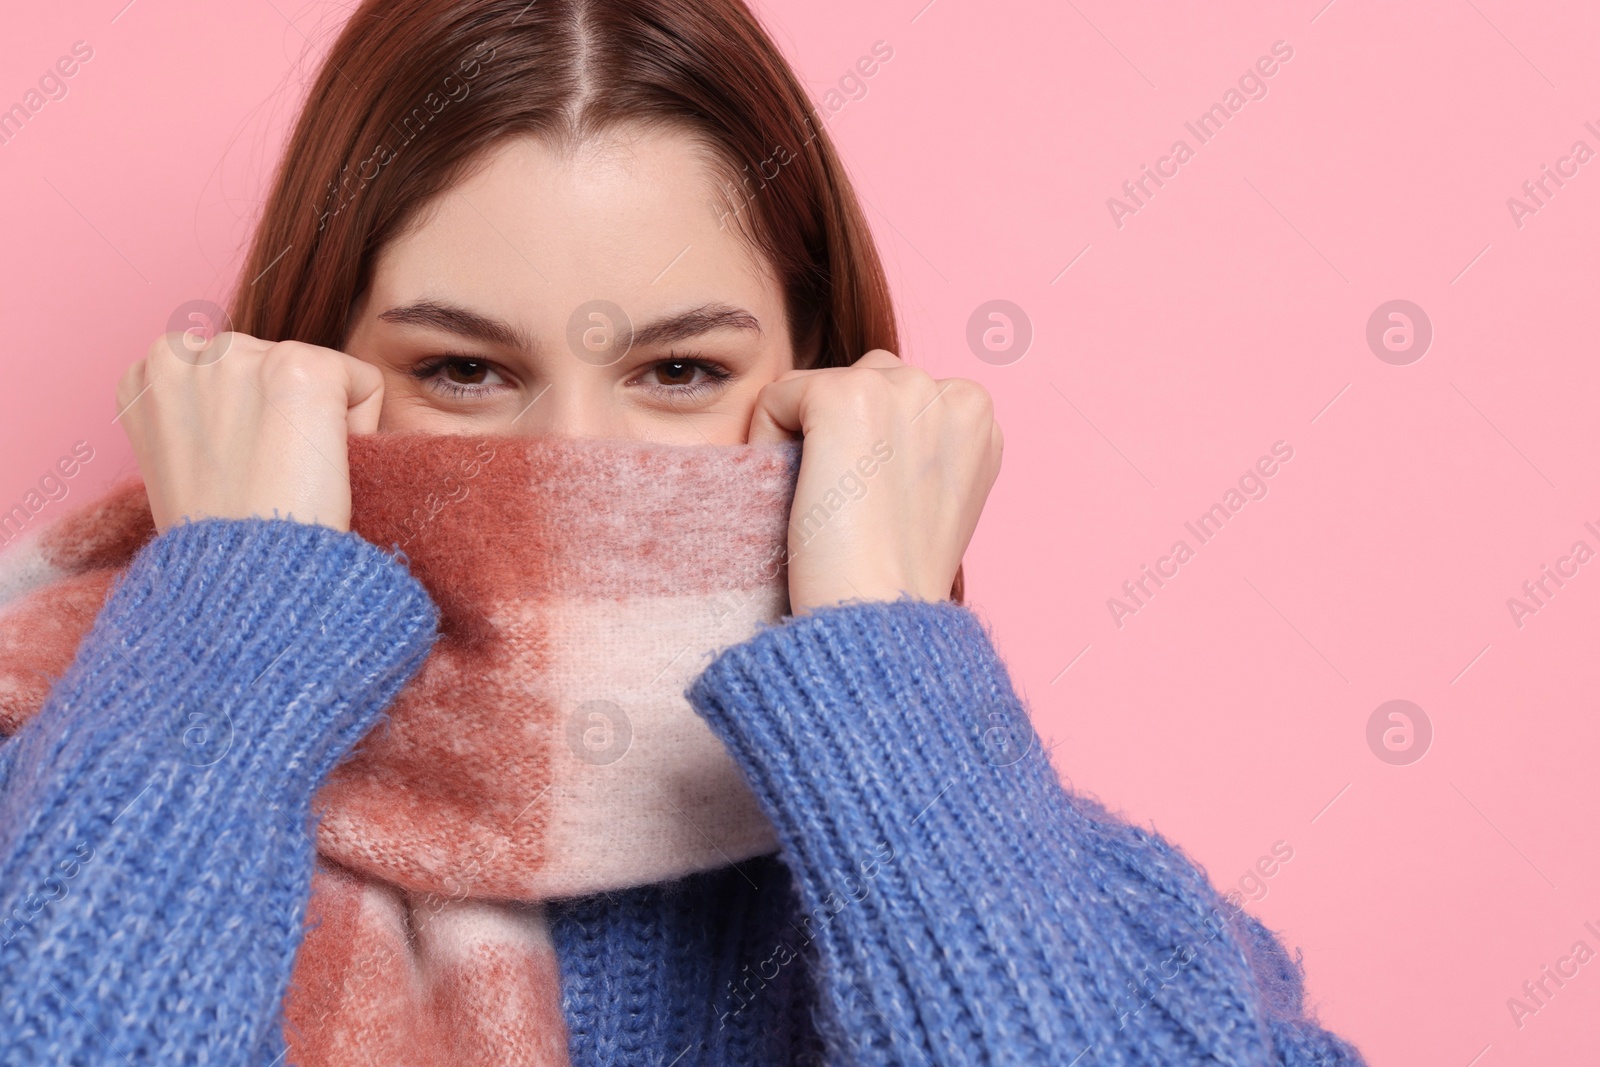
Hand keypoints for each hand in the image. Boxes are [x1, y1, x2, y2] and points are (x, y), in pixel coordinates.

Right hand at [115, 331, 384, 534]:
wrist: (245, 581)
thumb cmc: (219, 541)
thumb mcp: (182, 465)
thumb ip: (205, 417)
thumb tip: (250, 406)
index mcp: (148, 375)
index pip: (233, 374)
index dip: (250, 428)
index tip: (239, 471)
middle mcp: (182, 351)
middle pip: (275, 367)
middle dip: (284, 416)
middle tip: (266, 478)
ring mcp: (239, 354)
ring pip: (319, 374)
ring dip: (318, 420)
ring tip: (286, 475)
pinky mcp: (299, 366)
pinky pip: (364, 382)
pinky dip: (361, 427)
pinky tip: (318, 467)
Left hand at [748, 349, 1001, 614]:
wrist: (877, 616)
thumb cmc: (892, 577)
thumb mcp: (929, 499)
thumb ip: (915, 448)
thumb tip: (866, 428)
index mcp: (978, 417)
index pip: (895, 396)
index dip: (868, 452)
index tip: (874, 509)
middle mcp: (952, 390)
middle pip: (859, 381)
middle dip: (838, 434)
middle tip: (847, 510)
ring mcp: (902, 388)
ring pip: (817, 388)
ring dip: (805, 436)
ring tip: (828, 503)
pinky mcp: (847, 395)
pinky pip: (777, 398)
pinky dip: (767, 442)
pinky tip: (801, 496)